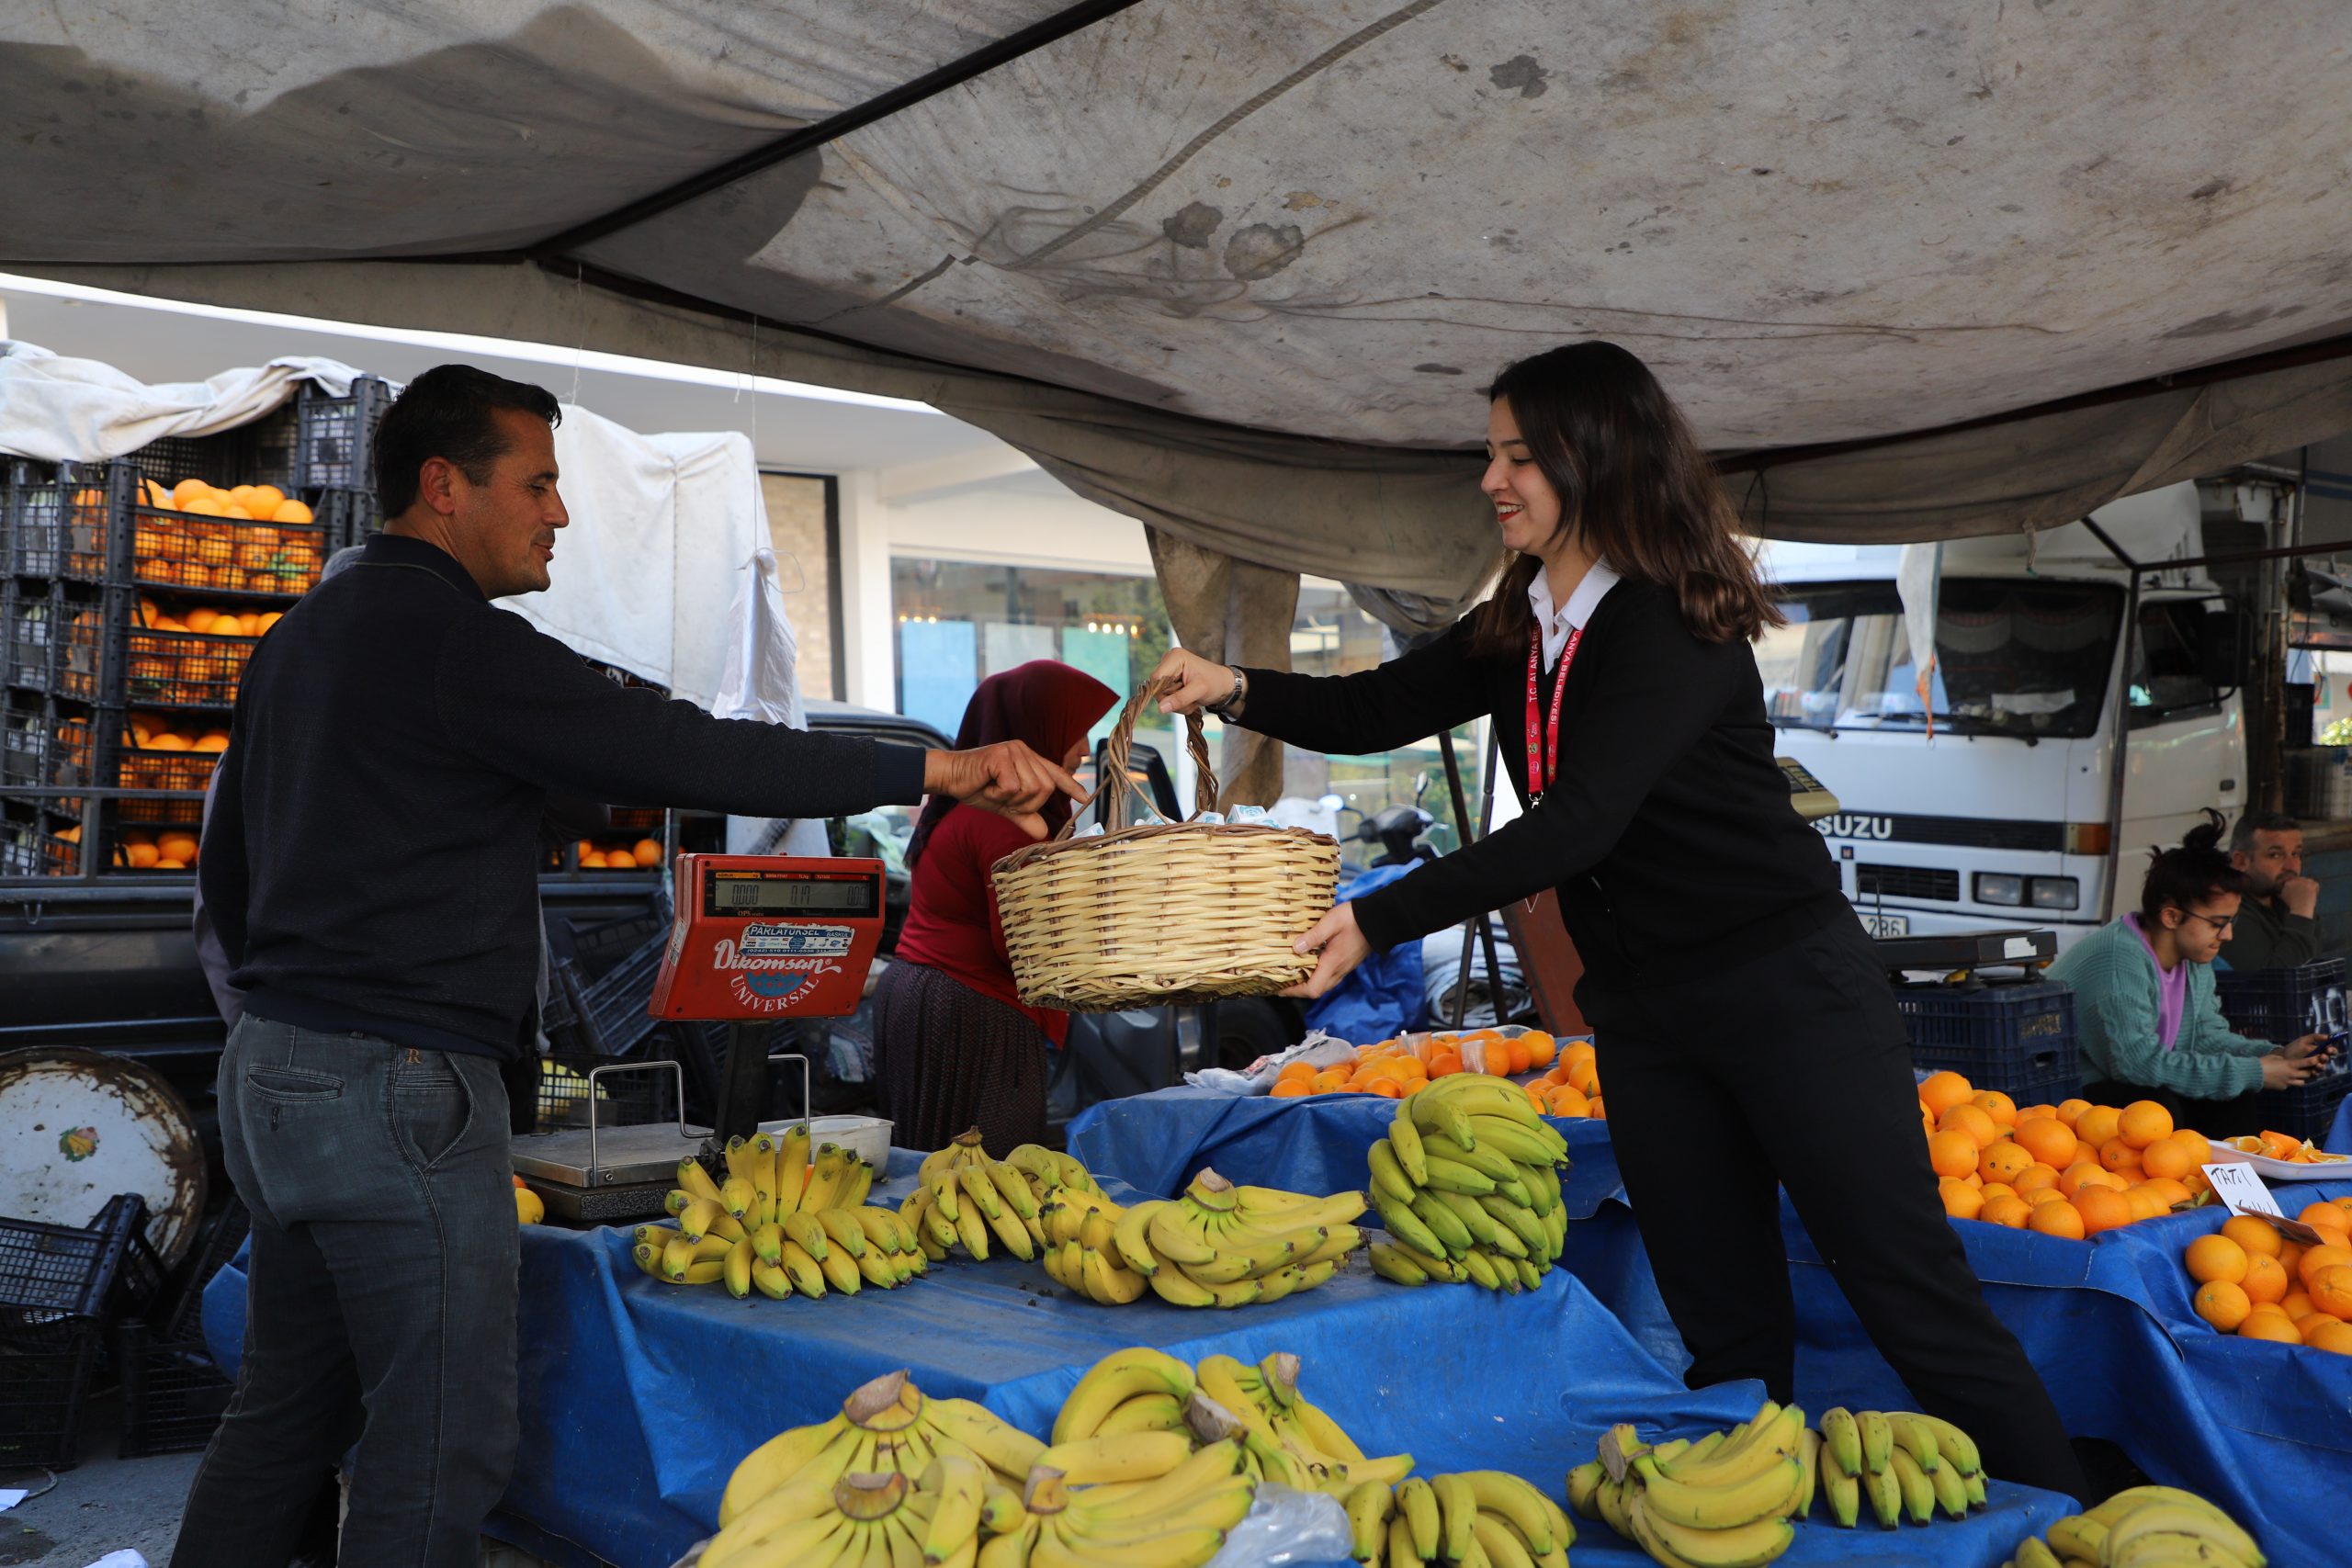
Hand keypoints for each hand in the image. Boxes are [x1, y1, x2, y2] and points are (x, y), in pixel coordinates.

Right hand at [924, 741, 1086, 839]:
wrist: (949, 777)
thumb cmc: (977, 787)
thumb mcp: (1006, 806)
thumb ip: (1025, 817)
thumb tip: (1043, 834)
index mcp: (1029, 760)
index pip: (1056, 774)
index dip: (1071, 787)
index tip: (1084, 799)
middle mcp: (1024, 751)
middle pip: (1045, 788)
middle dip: (1026, 802)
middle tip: (1004, 798)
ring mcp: (1014, 750)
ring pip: (1031, 788)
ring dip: (1011, 799)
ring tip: (994, 790)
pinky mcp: (1001, 755)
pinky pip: (1012, 786)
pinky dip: (999, 794)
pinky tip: (987, 786)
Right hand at [1150, 649, 1237, 715]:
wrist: (1222, 685)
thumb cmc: (1215, 682)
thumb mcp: (1199, 691)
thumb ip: (1180, 699)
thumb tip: (1160, 708)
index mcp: (1175, 657)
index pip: (1156, 678)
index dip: (1162, 692)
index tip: (1177, 700)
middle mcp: (1168, 662)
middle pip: (1157, 689)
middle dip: (1173, 699)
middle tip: (1191, 699)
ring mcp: (1168, 672)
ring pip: (1162, 696)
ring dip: (1177, 703)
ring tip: (1192, 699)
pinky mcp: (1170, 681)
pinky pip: (1166, 698)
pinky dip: (1178, 703)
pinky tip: (1189, 699)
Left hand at [1280, 902, 1369, 998]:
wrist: (1380, 919)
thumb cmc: (1354, 918)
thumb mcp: (1331, 922)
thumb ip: (1313, 936)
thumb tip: (1295, 948)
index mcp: (1333, 963)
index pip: (1313, 989)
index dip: (1295, 992)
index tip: (1280, 988)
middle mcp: (1339, 970)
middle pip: (1317, 991)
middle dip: (1298, 990)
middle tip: (1282, 982)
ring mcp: (1345, 968)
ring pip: (1324, 985)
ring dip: (1307, 984)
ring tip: (1293, 975)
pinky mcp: (1347, 963)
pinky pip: (1329, 977)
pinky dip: (1316, 977)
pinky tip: (1309, 965)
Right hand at [2263, 1049, 2321, 1090]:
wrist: (2254, 1074)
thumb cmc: (2263, 1062)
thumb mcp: (2275, 1057)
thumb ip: (2284, 1059)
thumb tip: (2287, 1060)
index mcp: (2290, 1064)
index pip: (2308, 1062)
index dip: (2315, 1060)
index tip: (2319, 1058)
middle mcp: (2292, 1074)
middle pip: (2308, 1074)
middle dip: (2311, 1071)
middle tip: (2310, 1068)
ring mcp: (2288, 1082)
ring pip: (2302, 1082)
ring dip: (2302, 1078)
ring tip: (2298, 1075)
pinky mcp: (2283, 1087)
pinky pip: (2290, 1085)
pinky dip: (2289, 1082)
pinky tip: (2283, 1079)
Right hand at [2280, 874, 2319, 918]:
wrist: (2300, 908)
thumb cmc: (2292, 904)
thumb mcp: (2284, 896)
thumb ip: (2283, 890)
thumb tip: (2280, 890)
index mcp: (2288, 882)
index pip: (2295, 880)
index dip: (2298, 886)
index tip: (2299, 892)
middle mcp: (2295, 880)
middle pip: (2302, 879)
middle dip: (2304, 885)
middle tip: (2305, 893)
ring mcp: (2304, 881)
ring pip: (2309, 881)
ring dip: (2310, 886)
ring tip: (2309, 894)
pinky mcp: (2311, 884)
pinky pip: (2316, 884)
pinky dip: (2316, 889)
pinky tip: (2313, 894)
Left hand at [2282, 1033, 2337, 1075]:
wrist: (2282, 1058)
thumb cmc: (2293, 1048)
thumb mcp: (2303, 1041)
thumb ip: (2315, 1037)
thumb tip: (2328, 1036)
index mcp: (2320, 1050)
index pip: (2330, 1050)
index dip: (2332, 1050)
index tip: (2328, 1049)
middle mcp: (2319, 1059)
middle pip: (2328, 1059)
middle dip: (2326, 1058)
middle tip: (2322, 1056)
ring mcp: (2316, 1067)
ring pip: (2323, 1067)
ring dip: (2322, 1066)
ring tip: (2318, 1064)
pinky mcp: (2311, 1074)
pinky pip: (2316, 1074)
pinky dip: (2315, 1072)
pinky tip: (2313, 1071)